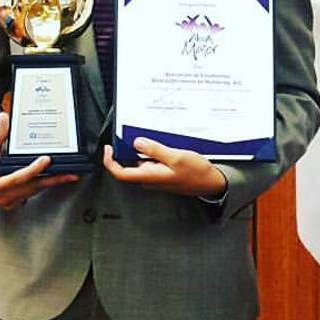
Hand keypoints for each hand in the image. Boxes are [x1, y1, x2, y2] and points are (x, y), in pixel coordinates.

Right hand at [0, 112, 78, 209]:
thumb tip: (4, 117)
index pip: (18, 178)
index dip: (33, 169)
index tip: (46, 159)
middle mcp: (3, 196)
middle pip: (32, 187)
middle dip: (53, 179)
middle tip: (72, 173)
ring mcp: (9, 201)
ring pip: (35, 190)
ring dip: (53, 182)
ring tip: (72, 174)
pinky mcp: (14, 201)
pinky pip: (32, 192)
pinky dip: (44, 184)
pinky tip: (58, 177)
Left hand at [102, 138, 226, 197]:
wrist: (211, 183)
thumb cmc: (197, 173)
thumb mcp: (176, 157)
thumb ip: (155, 150)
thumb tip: (137, 143)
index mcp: (150, 176)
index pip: (120, 173)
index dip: (109, 161)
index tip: (109, 148)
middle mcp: (150, 179)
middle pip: (131, 164)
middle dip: (134, 149)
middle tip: (142, 136)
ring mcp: (157, 178)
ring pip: (143, 162)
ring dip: (148, 150)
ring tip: (162, 142)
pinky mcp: (163, 175)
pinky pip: (153, 163)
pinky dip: (156, 153)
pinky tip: (168, 148)